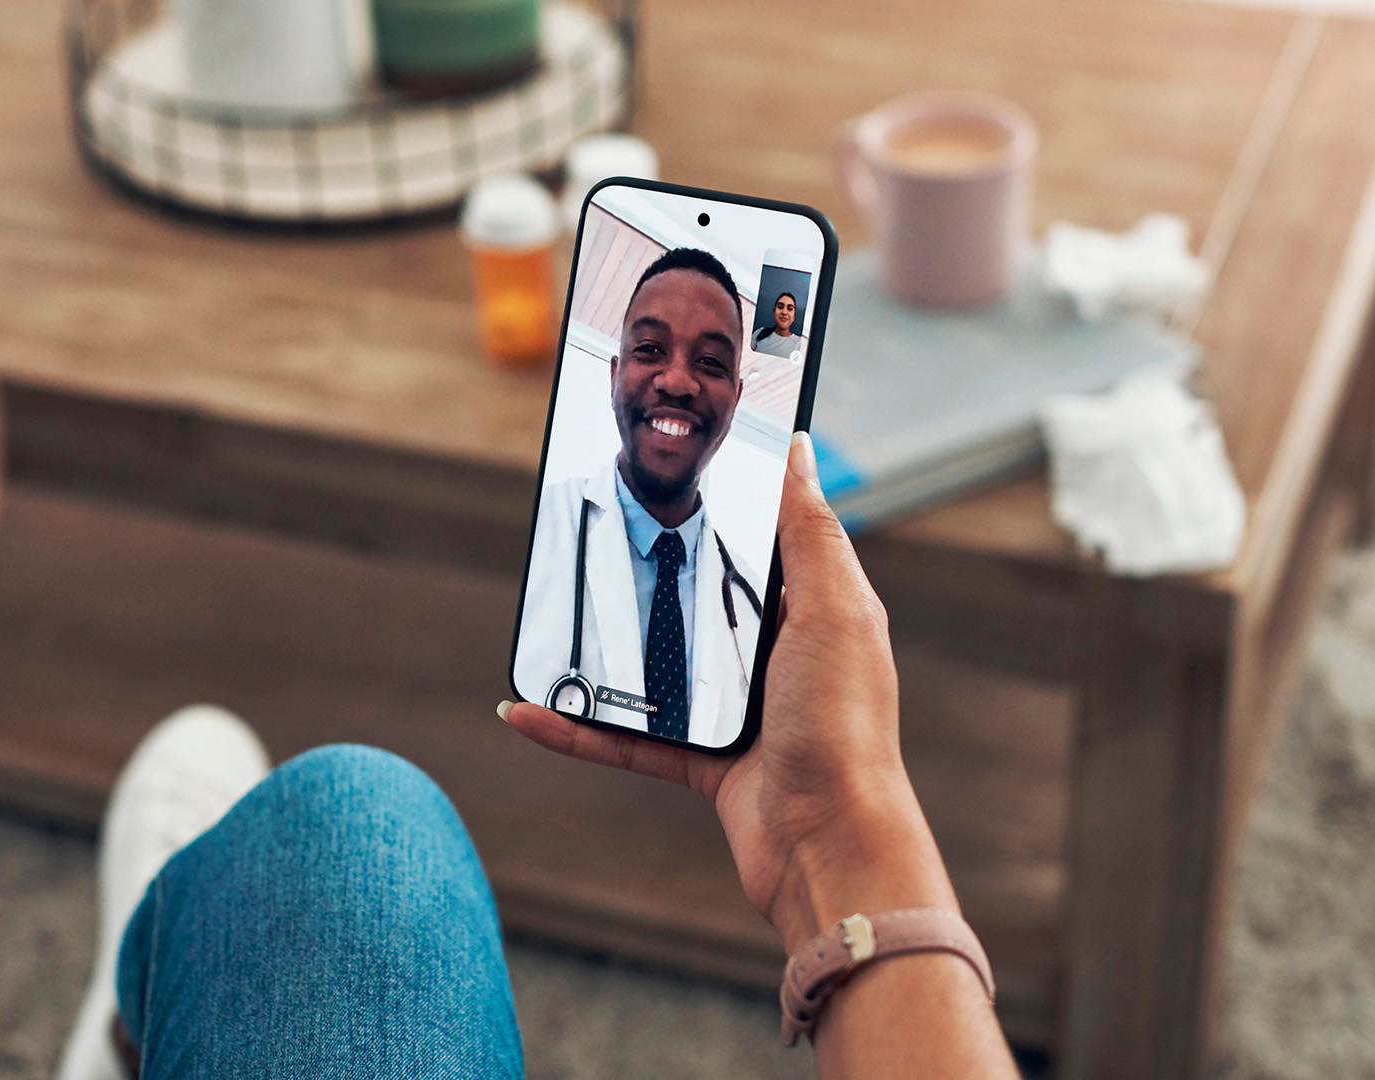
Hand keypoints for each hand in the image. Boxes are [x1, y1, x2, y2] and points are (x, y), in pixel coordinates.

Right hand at [502, 432, 955, 948]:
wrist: (829, 847)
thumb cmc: (845, 729)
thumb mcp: (834, 611)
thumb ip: (810, 532)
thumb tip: (796, 448)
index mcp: (810, 611)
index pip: (758, 541)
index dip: (716, 504)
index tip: (667, 470)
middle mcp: (773, 656)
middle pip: (693, 601)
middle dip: (639, 577)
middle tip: (584, 537)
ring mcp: (735, 710)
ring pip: (650, 668)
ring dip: (594, 656)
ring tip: (543, 624)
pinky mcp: (702, 761)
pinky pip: (626, 737)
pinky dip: (577, 728)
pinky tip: (529, 712)